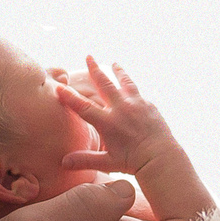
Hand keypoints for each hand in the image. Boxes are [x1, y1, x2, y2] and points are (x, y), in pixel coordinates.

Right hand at [55, 56, 180, 175]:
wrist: (160, 157)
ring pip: (125, 82)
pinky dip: (132, 89)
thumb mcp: (107, 162)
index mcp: (107, 122)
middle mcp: (120, 109)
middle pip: (104, 84)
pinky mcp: (149, 105)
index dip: (69, 97)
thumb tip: (63, 163)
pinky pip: (138, 94)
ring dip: (118, 72)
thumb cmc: (133, 162)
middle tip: (89, 57)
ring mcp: (136, 104)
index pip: (83, 107)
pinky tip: (130, 89)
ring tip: (115, 64)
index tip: (59, 87)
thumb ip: (85, 160)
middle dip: (95, 69)